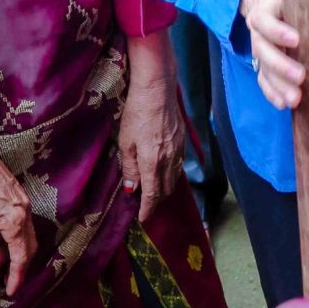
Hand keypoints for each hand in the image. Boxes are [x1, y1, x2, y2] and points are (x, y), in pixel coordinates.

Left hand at [0, 114, 35, 294]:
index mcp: (15, 220)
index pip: (21, 257)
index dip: (17, 277)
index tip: (11, 293)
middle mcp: (26, 211)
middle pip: (29, 246)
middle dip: (21, 267)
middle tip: (10, 283)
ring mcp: (24, 201)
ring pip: (27, 234)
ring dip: (19, 252)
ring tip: (6, 266)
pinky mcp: (18, 194)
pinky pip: (23, 223)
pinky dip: (16, 238)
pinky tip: (3, 242)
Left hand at [118, 31, 187, 222]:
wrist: (157, 88)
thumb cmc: (136, 113)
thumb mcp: (125, 142)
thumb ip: (130, 167)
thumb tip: (132, 189)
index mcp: (153, 162)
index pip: (152, 194)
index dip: (148, 209)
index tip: (143, 219)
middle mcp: (169, 159)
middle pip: (166, 189)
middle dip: (157, 201)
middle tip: (147, 208)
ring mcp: (179, 149)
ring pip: (175, 178)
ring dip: (166, 189)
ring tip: (156, 193)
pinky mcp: (183, 140)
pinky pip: (179, 165)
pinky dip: (173, 174)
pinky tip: (166, 172)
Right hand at [239, 0, 308, 110]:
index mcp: (266, 9)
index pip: (264, 20)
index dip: (277, 30)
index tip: (296, 39)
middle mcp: (257, 31)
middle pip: (263, 50)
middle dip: (281, 65)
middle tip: (301, 77)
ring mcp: (259, 50)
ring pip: (263, 69)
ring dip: (278, 85)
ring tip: (295, 99)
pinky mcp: (262, 64)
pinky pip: (263, 80)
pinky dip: (271, 93)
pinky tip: (283, 104)